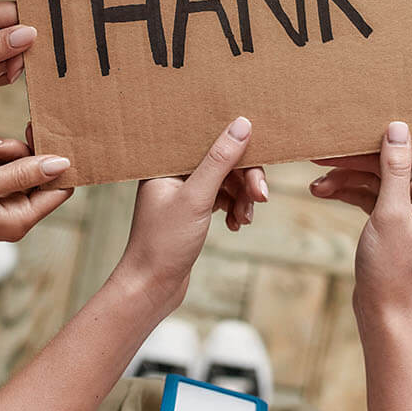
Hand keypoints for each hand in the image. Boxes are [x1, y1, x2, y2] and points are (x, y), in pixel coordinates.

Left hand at [0, 123, 267, 229]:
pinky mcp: (192, 211)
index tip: (258, 167)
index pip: (210, 140)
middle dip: (244, 179)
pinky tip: (237, 224)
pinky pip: (222, 198)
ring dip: (241, 198)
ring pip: (226, 181)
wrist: (150, 286)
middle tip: (260, 197)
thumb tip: (242, 124)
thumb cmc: (163, 243)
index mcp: (165, 161)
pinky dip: (234, 208)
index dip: (238, 150)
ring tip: (244, 219)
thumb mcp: (196, 198)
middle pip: (222, 160)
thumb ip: (219, 160)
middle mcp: (173, 172)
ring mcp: (183, 192)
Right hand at [0, 153, 70, 245]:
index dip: (55, 160)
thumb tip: (62, 164)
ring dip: (1, 151)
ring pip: (21, 166)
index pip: (60, 188)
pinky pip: (3, 168)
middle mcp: (14, 216)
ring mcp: (0, 206)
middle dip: (19, 152)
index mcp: (18, 220)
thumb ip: (21, 173)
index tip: (36, 132)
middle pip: (41, 174)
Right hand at [309, 122, 411, 317]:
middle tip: (324, 152)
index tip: (370, 119)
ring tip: (316, 182)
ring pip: (376, 176)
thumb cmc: (392, 267)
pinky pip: (369, 194)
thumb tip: (398, 128)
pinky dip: (347, 192)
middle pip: (394, 159)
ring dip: (346, 177)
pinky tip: (322, 191)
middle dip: (359, 157)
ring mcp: (408, 208)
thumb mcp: (390, 212)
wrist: (383, 311)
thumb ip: (393, 168)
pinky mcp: (390, 219)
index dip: (401, 131)